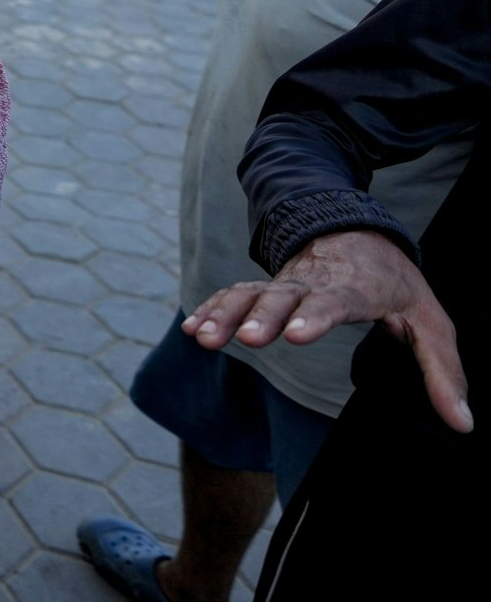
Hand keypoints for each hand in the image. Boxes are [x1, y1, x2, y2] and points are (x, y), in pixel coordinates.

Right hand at [185, 230, 470, 433]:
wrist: (355, 233)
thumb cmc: (396, 284)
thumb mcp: (431, 322)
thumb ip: (444, 372)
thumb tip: (462, 424)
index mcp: (357, 288)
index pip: (335, 301)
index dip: (315, 317)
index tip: (295, 334)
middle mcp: (314, 282)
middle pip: (283, 298)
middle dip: (261, 317)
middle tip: (244, 340)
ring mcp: (285, 283)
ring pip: (251, 295)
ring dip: (226, 315)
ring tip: (204, 339)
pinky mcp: (264, 288)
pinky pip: (234, 295)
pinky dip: (212, 310)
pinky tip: (194, 330)